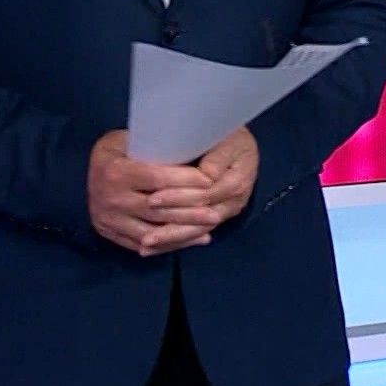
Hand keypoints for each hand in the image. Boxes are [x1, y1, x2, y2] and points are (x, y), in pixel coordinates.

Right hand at [86, 129, 215, 256]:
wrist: (73, 176)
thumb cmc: (113, 152)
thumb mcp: (126, 140)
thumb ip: (153, 145)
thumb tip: (193, 143)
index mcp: (116, 171)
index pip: (158, 178)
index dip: (186, 180)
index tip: (210, 180)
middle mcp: (111, 198)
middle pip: (158, 210)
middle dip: (190, 213)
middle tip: (216, 213)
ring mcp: (109, 219)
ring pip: (152, 232)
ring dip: (184, 233)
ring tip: (209, 230)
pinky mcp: (109, 234)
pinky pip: (143, 245)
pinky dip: (170, 245)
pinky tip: (193, 240)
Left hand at [140, 127, 259, 251]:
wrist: (242, 145)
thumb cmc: (230, 137)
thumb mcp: (228, 140)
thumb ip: (218, 157)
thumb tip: (206, 174)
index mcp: (237, 179)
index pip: (204, 193)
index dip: (178, 197)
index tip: (152, 198)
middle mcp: (235, 200)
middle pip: (199, 216)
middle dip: (170, 222)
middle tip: (143, 226)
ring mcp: (227, 210)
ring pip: (197, 230)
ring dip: (171, 238)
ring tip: (145, 244)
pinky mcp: (219, 216)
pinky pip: (196, 234)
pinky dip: (176, 241)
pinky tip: (155, 248)